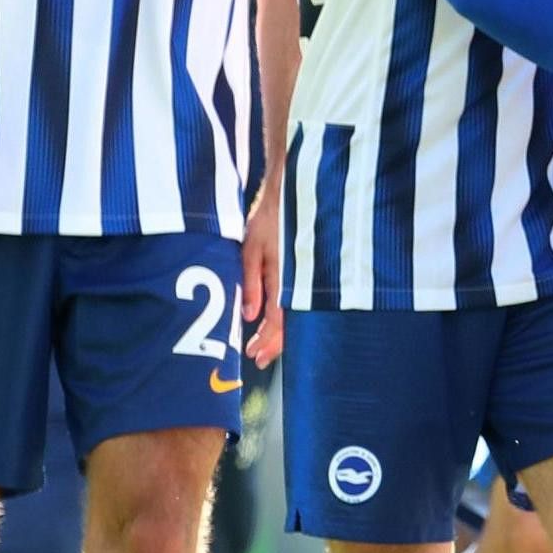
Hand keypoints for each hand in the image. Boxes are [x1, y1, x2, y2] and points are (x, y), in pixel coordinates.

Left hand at [239, 185, 285, 367]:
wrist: (290, 193)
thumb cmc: (268, 219)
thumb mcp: (251, 250)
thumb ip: (251, 283)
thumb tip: (249, 316)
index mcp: (286, 279)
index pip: (278, 320)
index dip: (267, 341)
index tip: (253, 355)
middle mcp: (299, 282)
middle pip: (290, 323)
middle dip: (274, 343)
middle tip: (257, 358)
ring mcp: (303, 277)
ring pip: (296, 313)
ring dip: (280, 332)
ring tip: (264, 346)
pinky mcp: (302, 270)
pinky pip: (297, 299)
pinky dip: (287, 315)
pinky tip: (277, 320)